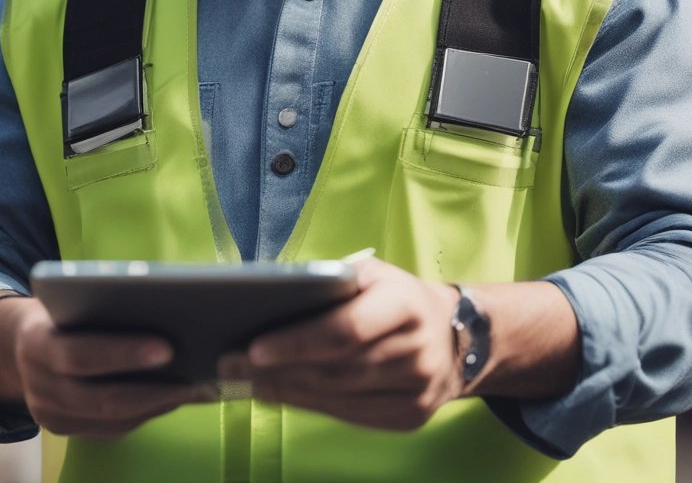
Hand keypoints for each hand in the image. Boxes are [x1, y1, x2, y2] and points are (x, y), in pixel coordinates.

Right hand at [0, 296, 215, 438]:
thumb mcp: (67, 297)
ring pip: (112, 419)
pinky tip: (176, 397)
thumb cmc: (58, 310)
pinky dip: (148, 413)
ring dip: (160, 405)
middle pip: (101, 397)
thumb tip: (164, 305)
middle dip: (154, 389)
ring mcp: (49, 416)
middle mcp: (38, 386)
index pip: (81, 354)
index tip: (168, 347)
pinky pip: (113, 429)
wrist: (15, 346)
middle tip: (198, 378)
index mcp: (35, 343)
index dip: (124, 354)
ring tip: (200, 389)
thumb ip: (100, 304)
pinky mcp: (65, 431)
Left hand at [218, 258, 461, 429]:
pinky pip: (351, 414)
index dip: (299, 341)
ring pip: (341, 395)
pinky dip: (311, 404)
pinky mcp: (411, 416)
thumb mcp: (374, 274)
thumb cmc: (398, 297)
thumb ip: (333, 283)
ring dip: (288, 390)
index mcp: (406, 303)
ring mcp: (418, 390)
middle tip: (232, 365)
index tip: (254, 347)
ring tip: (246, 379)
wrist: (458, 337)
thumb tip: (272, 299)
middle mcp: (418, 349)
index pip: (346, 328)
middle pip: (338, 367)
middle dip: (280, 369)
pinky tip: (281, 393)